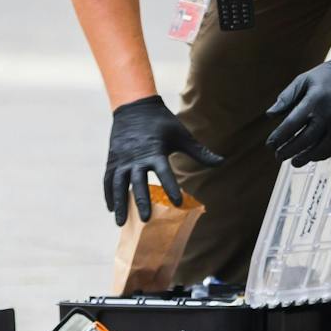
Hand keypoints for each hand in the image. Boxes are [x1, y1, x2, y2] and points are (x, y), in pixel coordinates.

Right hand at [104, 96, 222, 225]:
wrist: (135, 106)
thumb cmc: (162, 122)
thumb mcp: (182, 135)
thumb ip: (200, 152)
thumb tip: (222, 162)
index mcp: (154, 151)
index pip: (164, 172)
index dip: (171, 187)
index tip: (177, 203)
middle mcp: (136, 157)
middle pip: (137, 182)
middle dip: (141, 201)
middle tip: (146, 220)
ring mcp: (121, 159)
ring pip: (118, 184)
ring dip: (119, 203)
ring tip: (120, 223)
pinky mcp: (112, 159)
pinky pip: (108, 179)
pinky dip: (109, 194)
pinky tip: (111, 208)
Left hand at [264, 47, 330, 166]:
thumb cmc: (326, 76)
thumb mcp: (303, 80)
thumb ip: (286, 97)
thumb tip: (269, 115)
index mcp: (314, 101)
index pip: (292, 124)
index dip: (279, 137)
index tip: (270, 145)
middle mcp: (328, 114)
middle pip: (305, 139)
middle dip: (289, 150)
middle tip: (279, 157)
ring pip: (321, 148)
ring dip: (306, 157)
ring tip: (294, 162)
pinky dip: (323, 155)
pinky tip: (313, 157)